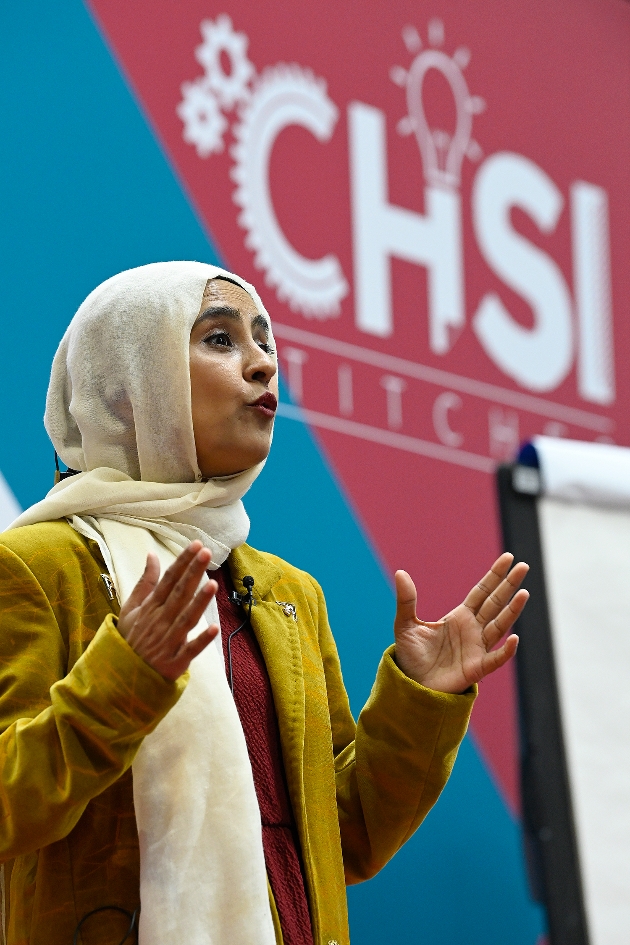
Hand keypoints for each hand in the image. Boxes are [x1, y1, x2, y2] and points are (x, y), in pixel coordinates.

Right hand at [117, 540, 218, 681]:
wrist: (121, 677)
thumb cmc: (131, 638)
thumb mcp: (131, 608)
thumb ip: (145, 582)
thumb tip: (152, 555)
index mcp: (150, 607)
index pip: (168, 580)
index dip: (182, 562)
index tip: (196, 545)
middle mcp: (160, 621)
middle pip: (178, 594)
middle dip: (193, 573)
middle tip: (206, 553)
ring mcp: (167, 641)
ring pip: (186, 619)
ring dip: (199, 603)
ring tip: (212, 584)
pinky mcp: (175, 662)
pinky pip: (190, 650)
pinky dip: (201, 641)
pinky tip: (214, 629)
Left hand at [393, 553, 528, 693]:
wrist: (410, 685)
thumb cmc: (411, 656)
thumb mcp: (405, 624)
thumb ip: (406, 600)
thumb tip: (400, 572)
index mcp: (460, 617)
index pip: (482, 592)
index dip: (495, 576)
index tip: (508, 558)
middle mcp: (473, 630)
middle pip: (495, 603)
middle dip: (509, 585)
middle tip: (523, 566)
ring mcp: (477, 648)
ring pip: (499, 626)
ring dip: (512, 611)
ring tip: (523, 593)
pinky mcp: (475, 668)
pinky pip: (495, 659)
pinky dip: (506, 651)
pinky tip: (514, 638)